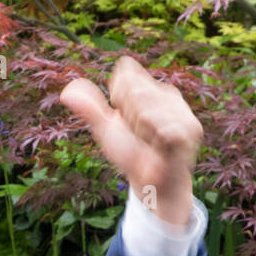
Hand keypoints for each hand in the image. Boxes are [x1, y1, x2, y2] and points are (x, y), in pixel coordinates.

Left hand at [59, 56, 202, 226]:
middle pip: (133, 91)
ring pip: (146, 111)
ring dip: (141, 133)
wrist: (151, 183)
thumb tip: (66, 91)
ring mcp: (180, 109)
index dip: (117, 98)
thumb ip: (90, 109)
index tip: (123, 117)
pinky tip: (161, 148)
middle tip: (137, 134)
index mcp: (147, 87)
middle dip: (127, 118)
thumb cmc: (131, 154)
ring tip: (150, 143)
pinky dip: (155, 142)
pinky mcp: (190, 127)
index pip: (125, 73)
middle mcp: (167, 92)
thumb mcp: (106, 130)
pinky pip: (163, 128)